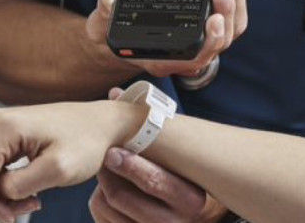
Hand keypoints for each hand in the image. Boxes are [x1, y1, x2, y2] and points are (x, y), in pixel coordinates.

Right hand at [0, 100, 145, 222]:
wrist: (105, 123)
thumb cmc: (88, 143)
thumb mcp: (57, 170)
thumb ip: (20, 185)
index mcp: (4, 127)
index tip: (19, 216)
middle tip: (32, 207)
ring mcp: (3, 125)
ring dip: (6, 194)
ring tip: (35, 199)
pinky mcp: (11, 132)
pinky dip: (11, 184)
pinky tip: (34, 188)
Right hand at [86, 0, 247, 77]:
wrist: (120, 34)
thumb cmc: (115, 32)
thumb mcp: (103, 23)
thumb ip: (106, 10)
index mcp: (167, 59)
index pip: (198, 56)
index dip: (210, 39)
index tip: (213, 18)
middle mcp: (189, 53)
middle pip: (222, 36)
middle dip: (225, 5)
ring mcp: (203, 39)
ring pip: (232, 24)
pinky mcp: (209, 22)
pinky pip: (231, 11)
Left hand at [88, 86, 228, 222]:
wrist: (205, 216)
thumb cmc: (189, 174)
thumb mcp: (182, 155)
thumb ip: (152, 125)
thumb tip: (116, 94)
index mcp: (191, 199)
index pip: (153, 182)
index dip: (129, 165)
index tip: (113, 150)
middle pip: (124, 197)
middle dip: (107, 174)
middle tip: (103, 155)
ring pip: (110, 210)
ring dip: (101, 187)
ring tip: (105, 169)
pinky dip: (99, 203)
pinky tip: (106, 189)